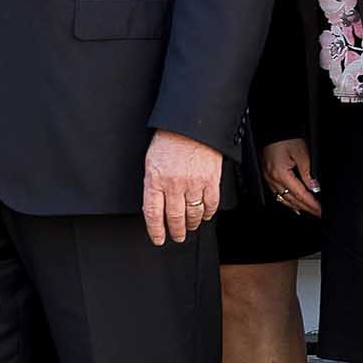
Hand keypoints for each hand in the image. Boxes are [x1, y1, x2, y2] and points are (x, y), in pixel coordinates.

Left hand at [142, 130, 222, 246]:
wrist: (191, 123)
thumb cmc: (170, 138)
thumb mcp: (151, 160)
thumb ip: (153, 182)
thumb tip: (154, 204)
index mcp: (155, 179)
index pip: (153, 213)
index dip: (156, 230)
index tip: (158, 239)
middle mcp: (173, 184)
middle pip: (174, 217)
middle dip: (176, 231)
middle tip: (177, 237)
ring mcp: (193, 184)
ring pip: (193, 214)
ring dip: (192, 224)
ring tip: (191, 227)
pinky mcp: (210, 180)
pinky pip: (210, 204)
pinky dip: (208, 213)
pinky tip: (205, 215)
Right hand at [260, 138, 321, 217]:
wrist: (272, 129)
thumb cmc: (284, 137)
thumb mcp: (301, 153)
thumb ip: (308, 173)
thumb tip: (314, 187)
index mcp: (280, 174)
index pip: (300, 194)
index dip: (312, 204)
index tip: (320, 210)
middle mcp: (272, 179)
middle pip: (292, 199)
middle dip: (306, 208)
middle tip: (318, 214)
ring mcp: (268, 178)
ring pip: (284, 199)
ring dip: (297, 206)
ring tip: (309, 211)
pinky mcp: (267, 176)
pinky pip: (277, 193)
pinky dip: (287, 201)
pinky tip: (293, 205)